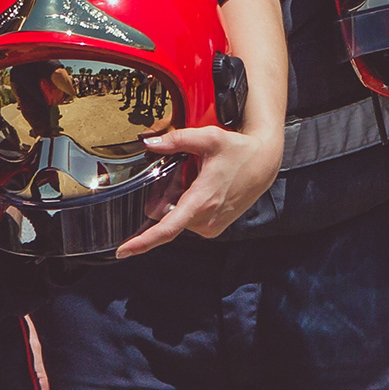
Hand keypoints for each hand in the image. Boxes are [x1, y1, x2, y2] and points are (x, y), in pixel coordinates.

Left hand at [114, 122, 279, 257]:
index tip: (123, 251)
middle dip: (165, 197)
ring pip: (176, 218)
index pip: (168, 228)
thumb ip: (176, 140)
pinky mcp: (214, 228)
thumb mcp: (208, 138)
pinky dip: (187, 206)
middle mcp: (206, 219)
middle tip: (184, 173)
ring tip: (197, 179)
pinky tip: (201, 188)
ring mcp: (211, 226)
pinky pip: (188, 220)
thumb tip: (150, 142)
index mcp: (202, 201)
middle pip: (166, 215)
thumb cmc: (239, 152)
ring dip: (177, 201)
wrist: (264, 164)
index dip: (143, 242)